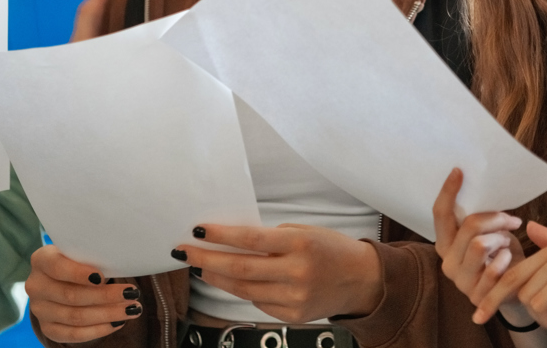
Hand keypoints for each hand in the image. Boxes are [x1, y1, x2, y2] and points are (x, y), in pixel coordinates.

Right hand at [25, 245, 144, 342]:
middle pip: (71, 295)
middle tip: (132, 293)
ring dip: (108, 314)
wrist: (63, 279)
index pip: (57, 267)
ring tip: (132, 308)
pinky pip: (73, 334)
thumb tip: (123, 261)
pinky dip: (98, 329)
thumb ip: (93, 255)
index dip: (79, 274)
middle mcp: (35, 285)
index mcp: (41, 260)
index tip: (102, 277)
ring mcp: (39, 310)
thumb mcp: (82, 251)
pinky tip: (118, 322)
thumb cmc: (79, 260)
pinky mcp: (48, 328)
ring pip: (75, 317)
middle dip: (105, 296)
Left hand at [175, 223, 383, 322]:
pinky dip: (243, 291)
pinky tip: (234, 281)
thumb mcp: (304, 232)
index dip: (220, 235)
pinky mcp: (293, 316)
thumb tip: (231, 242)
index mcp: (299, 244)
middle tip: (185, 252)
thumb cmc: (330, 249)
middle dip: (206, 260)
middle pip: (239, 268)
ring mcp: (294, 298)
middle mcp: (296, 273)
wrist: (361, 280)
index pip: (250, 239)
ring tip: (201, 267)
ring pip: (243, 289)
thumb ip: (272, 239)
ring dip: (217, 278)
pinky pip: (258, 303)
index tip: (197, 231)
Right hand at [433, 168, 524, 308]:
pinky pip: (494, 269)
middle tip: (511, 219)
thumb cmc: (500, 256)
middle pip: (468, 226)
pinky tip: (510, 259)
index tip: (459, 171)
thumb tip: (482, 186)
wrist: (516, 290)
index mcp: (444, 243)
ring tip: (508, 241)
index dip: (448, 191)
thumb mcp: (487, 234)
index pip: (440, 213)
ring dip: (501, 238)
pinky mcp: (478, 295)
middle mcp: (447, 261)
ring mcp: (461, 281)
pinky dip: (507, 258)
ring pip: (479, 244)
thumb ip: (478, 218)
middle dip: (495, 217)